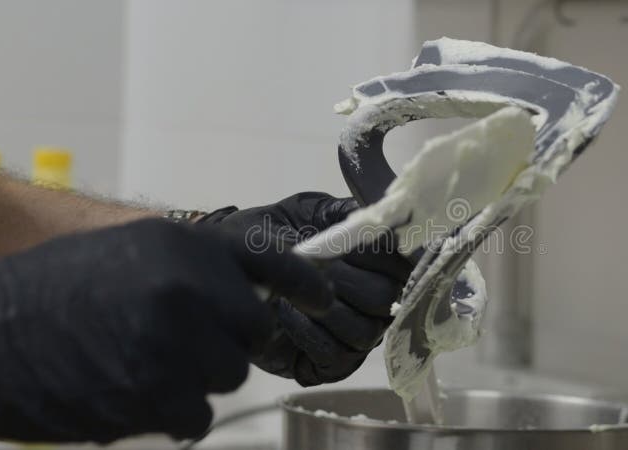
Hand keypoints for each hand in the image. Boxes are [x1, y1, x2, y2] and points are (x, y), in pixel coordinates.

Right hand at [0, 219, 331, 443]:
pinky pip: (197, 416)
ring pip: (225, 377)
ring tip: (147, 359)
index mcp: (182, 247)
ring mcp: (170, 349)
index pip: (270, 262)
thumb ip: (200, 264)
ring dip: (198, 375)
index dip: (303, 283)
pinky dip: (175, 410)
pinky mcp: (151, 402)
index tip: (321, 297)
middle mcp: (185, 292)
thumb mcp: (134, 248)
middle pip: (254, 333)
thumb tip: (253, 286)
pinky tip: (137, 389)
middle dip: (229, 337)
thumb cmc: (61, 287)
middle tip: (189, 335)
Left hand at [201, 192, 411, 385]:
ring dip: (329, 309)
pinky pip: (335, 355)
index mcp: (376, 266)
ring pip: (365, 332)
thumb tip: (374, 212)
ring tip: (297, 291)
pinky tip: (285, 315)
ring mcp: (354, 336)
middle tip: (320, 267)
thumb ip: (339, 211)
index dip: (382, 254)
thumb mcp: (304, 212)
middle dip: (351, 281)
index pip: (401, 264)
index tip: (352, 241)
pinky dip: (310, 334)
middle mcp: (372, 303)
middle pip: (386, 300)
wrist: (226, 269)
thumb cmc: (270, 237)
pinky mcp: (329, 364)